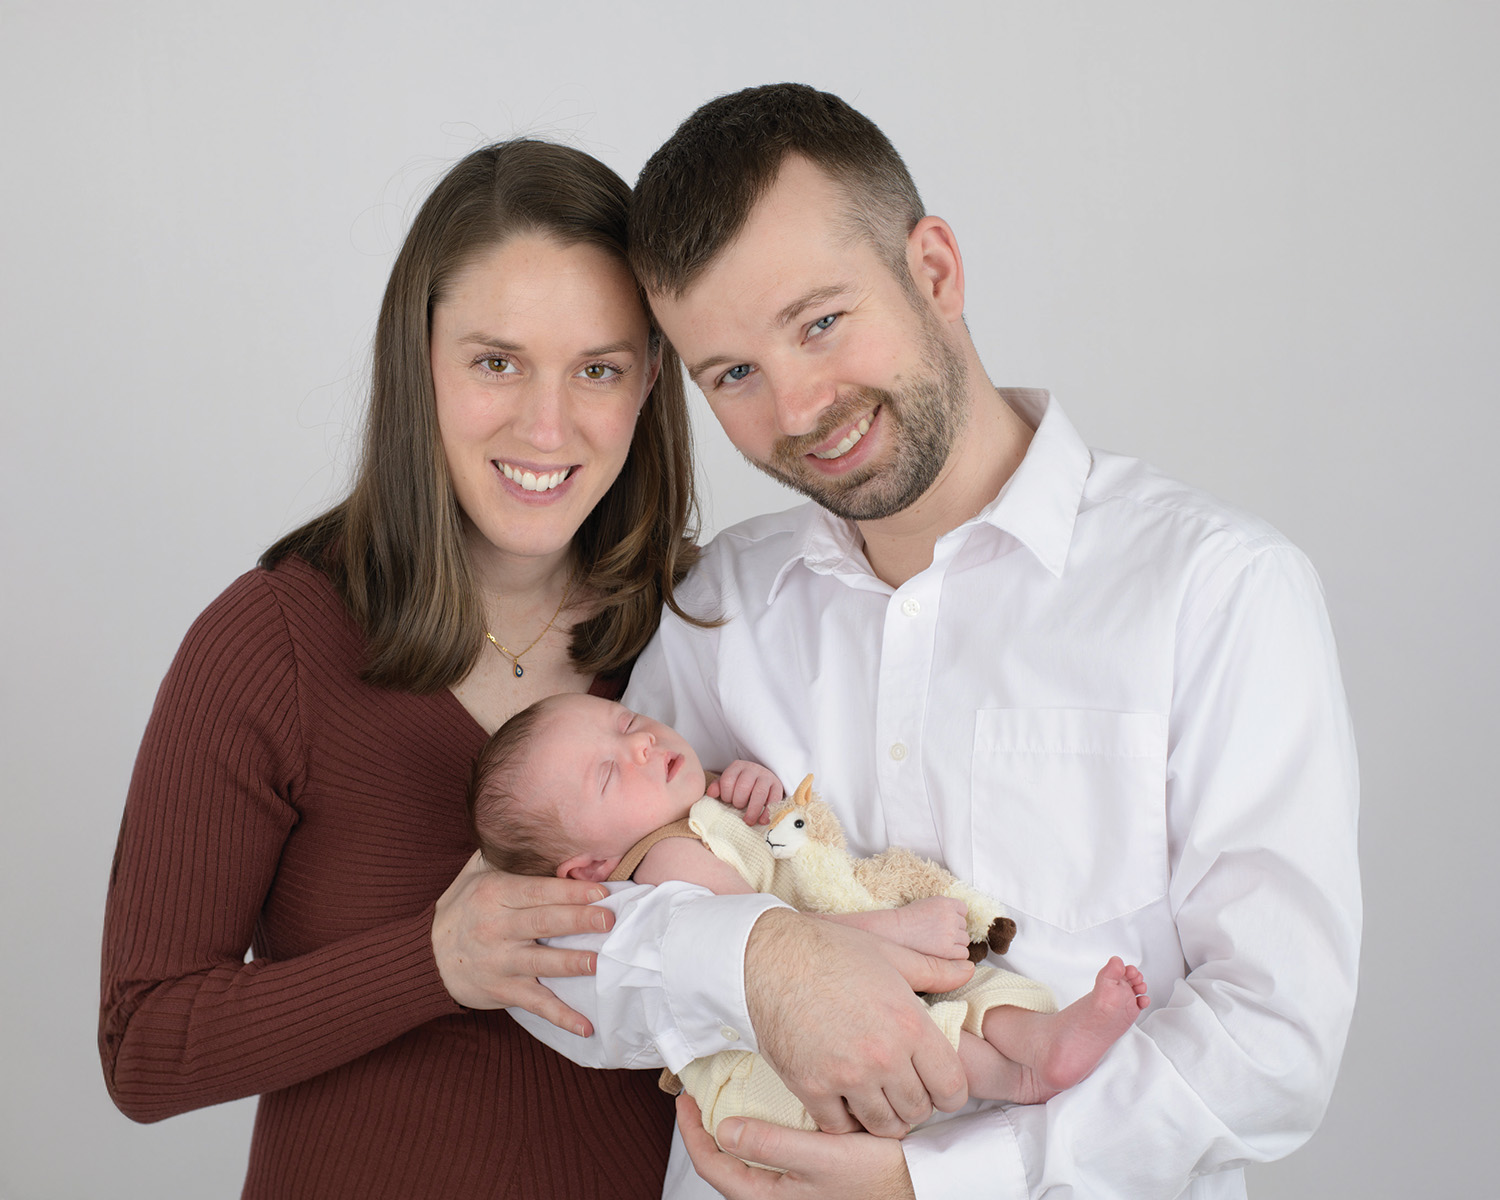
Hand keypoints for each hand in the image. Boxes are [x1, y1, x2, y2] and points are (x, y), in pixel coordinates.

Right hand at [431, 850, 614, 1035]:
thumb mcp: (472, 875)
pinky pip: (536, 1004)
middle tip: (609, 920)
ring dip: (572, 963)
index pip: (537, 891)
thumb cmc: (459, 910)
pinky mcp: (502, 991)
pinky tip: (587, 1026)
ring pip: (541, 962)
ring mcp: (500, 962)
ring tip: (599, 962)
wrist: (424, 959)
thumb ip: (502, 854)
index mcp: (495, 894)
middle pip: (543, 922)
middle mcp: (497, 927)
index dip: (570, 891)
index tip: (601, 892)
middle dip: (578, 920)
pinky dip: (562, 1016)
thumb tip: (534, 829)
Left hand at [676, 1095, 914, 1199]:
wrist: (920, 1185)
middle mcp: (776, 1194)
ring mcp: (791, 1185)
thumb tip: (723, 1129)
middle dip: (709, 1124)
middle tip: (702, 1090)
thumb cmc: (875, 1177)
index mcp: (770, 1197)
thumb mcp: (822, 1157)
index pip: (712, 1165)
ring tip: (728, 1091)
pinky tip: (768, 1101)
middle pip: (724, 1161)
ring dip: (734, 1123)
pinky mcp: (807, 1173)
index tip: (685, 1098)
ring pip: (747, 1154)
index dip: (693, 1131)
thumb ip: (772, 1145)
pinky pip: (770, 1148)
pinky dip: (760, 1125)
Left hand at [707, 760, 783, 823]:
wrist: (762, 779)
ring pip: (759, 793)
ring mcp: (766, 776)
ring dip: (753, 810)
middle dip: (739, 802)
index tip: (727, 802)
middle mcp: (752, 769)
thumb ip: (718, 787)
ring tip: (749, 821)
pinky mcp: (777, 785)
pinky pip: (774, 799)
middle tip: (738, 809)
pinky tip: (762, 821)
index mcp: (737, 767)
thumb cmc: (741, 784)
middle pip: (743, 786)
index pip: (728, 780)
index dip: (726, 795)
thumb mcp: (728, 783)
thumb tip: (711, 794)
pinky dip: (768, 812)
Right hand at [745, 909, 973, 1137]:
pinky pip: (839, 1127)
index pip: (952, 1087)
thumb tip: (967, 970)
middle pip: (918, 1111)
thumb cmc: (829, 950)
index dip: (950, 1092)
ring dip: (884, 1116)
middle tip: (903, 1089)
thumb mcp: (889, 954)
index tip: (938, 1086)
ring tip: (876, 1098)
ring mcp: (846, 1076)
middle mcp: (883, 1056)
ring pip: (883, 1125)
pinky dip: (845, 1120)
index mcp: (909, 1024)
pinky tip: (843, 1100)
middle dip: (916, 1104)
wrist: (767, 956)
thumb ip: (933, 969)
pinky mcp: (810, 1087)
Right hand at [886, 897, 972, 959]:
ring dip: (955, 943)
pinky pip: (963, 954)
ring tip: (938, 944)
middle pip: (963, 926)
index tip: (946, 922)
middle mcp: (950, 917)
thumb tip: (959, 917)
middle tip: (938, 935)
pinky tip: (943, 953)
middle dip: (954, 931)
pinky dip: (956, 955)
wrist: (896, 932)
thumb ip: (944, 908)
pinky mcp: (948, 950)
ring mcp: (950, 933)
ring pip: (964, 941)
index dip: (955, 917)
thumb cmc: (908, 920)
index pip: (963, 910)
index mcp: (945, 903)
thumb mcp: (927, 904)